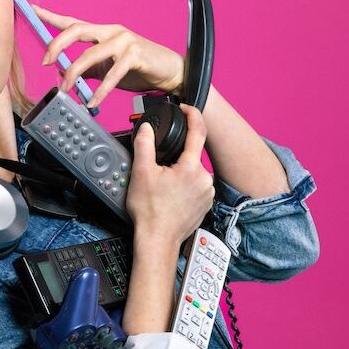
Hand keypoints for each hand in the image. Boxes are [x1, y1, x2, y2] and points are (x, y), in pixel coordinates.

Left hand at [33, 5, 184, 107]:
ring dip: (75, 73)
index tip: (33, 12)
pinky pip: (111, 74)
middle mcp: (112, 31)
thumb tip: (63, 75)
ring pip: (91, 54)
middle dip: (57, 45)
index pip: (74, 22)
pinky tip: (93, 101)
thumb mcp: (108, 69)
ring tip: (68, 89)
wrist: (170, 72)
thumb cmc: (139, 69)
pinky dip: (100, 91)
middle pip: (77, 30)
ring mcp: (124, 41)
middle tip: (46, 61)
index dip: (52, 17)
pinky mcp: (135, 55)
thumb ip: (88, 70)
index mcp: (103, 32)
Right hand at [126, 104, 214, 257]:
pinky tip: (171, 195)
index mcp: (191, 167)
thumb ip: (144, 145)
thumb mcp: (141, 173)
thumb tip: (145, 128)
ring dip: (181, 172)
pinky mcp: (206, 204)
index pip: (198, 130)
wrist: (158, 241)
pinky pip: (197, 186)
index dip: (192, 114)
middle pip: (192, 154)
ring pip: (194, 171)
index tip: (185, 108)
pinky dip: (185, 185)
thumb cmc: (150, 212)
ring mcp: (207, 193)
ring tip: (163, 186)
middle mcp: (205, 179)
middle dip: (177, 155)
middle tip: (158, 167)